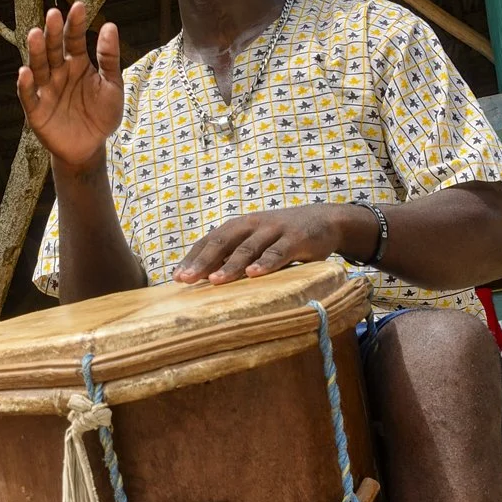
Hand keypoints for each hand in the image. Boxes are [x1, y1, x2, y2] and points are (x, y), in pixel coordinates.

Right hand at [17, 1, 122, 168]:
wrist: (90, 147)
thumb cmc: (102, 115)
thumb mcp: (112, 85)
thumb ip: (109, 58)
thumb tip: (110, 26)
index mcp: (77, 63)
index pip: (74, 39)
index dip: (76, 24)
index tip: (79, 6)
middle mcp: (58, 72)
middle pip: (53, 48)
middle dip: (52, 32)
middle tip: (53, 14)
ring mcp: (45, 89)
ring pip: (38, 66)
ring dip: (36, 51)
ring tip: (35, 34)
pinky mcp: (36, 109)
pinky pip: (29, 95)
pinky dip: (25, 85)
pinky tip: (25, 72)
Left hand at [173, 206, 367, 284]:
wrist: (325, 220)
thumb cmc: (281, 236)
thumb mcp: (255, 242)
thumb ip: (234, 255)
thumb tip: (204, 278)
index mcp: (238, 226)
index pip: (209, 241)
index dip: (192, 258)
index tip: (175, 277)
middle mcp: (252, 224)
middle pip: (222, 243)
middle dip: (202, 262)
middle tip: (185, 280)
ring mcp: (274, 230)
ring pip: (248, 248)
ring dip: (230, 265)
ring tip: (214, 281)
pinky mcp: (296, 238)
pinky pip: (278, 252)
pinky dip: (265, 263)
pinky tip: (253, 275)